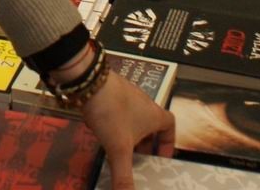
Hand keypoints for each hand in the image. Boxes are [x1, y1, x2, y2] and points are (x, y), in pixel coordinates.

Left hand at [81, 73, 176, 188]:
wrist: (89, 82)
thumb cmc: (112, 113)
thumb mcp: (119, 149)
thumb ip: (123, 176)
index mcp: (154, 115)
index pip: (170, 126)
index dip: (168, 142)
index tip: (160, 157)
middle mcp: (144, 103)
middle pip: (151, 125)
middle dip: (145, 143)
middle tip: (136, 159)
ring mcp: (127, 95)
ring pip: (133, 119)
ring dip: (129, 134)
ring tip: (118, 149)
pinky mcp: (111, 92)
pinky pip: (118, 111)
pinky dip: (114, 124)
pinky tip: (102, 132)